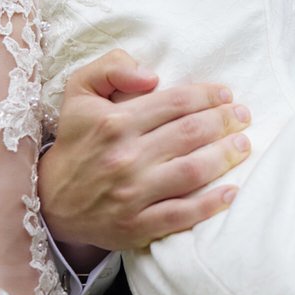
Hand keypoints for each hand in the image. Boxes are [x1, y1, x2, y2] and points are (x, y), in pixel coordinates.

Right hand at [38, 49, 252, 251]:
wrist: (50, 201)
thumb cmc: (75, 140)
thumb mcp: (80, 91)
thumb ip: (112, 68)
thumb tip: (152, 76)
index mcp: (114, 122)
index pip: (176, 102)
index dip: (208, 96)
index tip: (226, 95)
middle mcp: (125, 157)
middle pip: (191, 134)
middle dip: (225, 122)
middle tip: (243, 116)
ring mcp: (132, 194)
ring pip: (193, 171)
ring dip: (225, 156)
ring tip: (244, 145)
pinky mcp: (136, 226)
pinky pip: (182, 215)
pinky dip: (211, 204)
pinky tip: (232, 192)